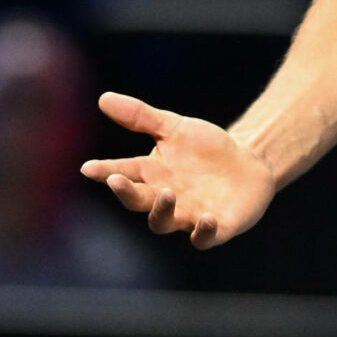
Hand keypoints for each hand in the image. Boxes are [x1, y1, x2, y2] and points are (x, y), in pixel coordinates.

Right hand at [80, 93, 277, 248]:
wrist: (249, 162)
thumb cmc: (206, 148)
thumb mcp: (174, 127)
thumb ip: (140, 117)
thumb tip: (103, 98)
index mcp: (151, 173)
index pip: (123, 173)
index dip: (105, 171)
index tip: (88, 167)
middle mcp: (164, 198)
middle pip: (138, 201)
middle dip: (126, 193)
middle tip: (118, 181)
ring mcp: (188, 215)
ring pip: (165, 222)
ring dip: (162, 211)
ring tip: (167, 193)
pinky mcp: (216, 227)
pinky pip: (204, 237)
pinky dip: (202, 232)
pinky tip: (206, 218)